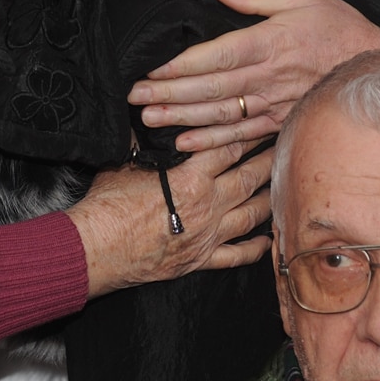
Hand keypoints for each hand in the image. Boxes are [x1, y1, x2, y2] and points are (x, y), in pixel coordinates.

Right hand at [66, 140, 272, 296]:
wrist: (94, 250)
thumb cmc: (106, 206)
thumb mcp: (123, 164)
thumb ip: (141, 143)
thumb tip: (140, 119)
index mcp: (190, 178)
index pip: (227, 149)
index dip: (246, 134)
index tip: (262, 123)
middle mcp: (207, 206)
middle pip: (248, 178)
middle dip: (269, 161)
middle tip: (285, 148)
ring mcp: (207, 236)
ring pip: (250, 216)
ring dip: (269, 200)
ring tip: (283, 186)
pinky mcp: (199, 261)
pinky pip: (235, 256)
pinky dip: (255, 250)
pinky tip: (268, 241)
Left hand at [127, 0, 379, 151]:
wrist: (375, 64)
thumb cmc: (340, 26)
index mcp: (268, 43)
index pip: (216, 56)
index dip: (181, 66)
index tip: (151, 71)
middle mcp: (268, 76)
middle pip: (209, 88)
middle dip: (168, 94)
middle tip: (135, 98)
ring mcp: (273, 102)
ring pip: (219, 114)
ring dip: (182, 119)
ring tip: (149, 120)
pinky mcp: (280, 120)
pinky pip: (241, 135)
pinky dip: (212, 142)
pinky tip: (185, 144)